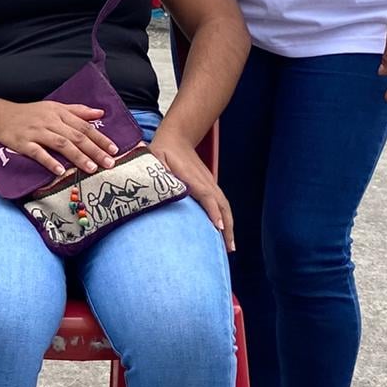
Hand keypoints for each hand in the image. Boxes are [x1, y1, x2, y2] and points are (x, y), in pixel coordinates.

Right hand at [0, 101, 118, 178]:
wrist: (1, 117)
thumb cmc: (30, 113)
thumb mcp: (54, 107)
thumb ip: (78, 111)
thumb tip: (100, 114)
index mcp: (59, 113)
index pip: (84, 126)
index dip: (100, 137)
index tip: (114, 149)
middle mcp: (50, 121)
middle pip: (76, 136)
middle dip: (95, 150)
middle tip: (109, 162)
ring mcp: (37, 132)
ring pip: (61, 144)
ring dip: (78, 156)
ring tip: (92, 168)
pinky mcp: (24, 143)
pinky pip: (38, 153)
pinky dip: (50, 161)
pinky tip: (60, 171)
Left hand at [150, 126, 234, 251]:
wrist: (177, 137)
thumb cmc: (163, 150)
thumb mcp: (156, 157)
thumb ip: (158, 170)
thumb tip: (162, 182)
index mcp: (193, 177)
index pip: (207, 196)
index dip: (213, 211)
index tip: (218, 227)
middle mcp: (206, 181)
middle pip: (222, 205)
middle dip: (228, 226)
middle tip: (229, 248)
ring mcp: (210, 183)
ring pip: (224, 206)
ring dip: (229, 225)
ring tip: (230, 246)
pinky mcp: (210, 185)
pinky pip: (221, 203)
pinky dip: (226, 218)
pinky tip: (224, 231)